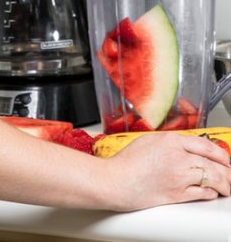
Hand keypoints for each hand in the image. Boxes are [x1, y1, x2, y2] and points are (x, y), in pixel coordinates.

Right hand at [103, 131, 230, 209]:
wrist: (116, 181)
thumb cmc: (127, 162)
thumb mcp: (149, 141)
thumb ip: (170, 142)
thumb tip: (185, 147)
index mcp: (171, 140)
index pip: (206, 145)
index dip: (220, 153)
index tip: (224, 158)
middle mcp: (178, 157)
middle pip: (214, 163)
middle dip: (227, 170)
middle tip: (229, 173)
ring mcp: (179, 176)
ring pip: (213, 178)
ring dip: (224, 184)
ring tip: (226, 186)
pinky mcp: (178, 194)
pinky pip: (203, 193)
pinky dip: (211, 193)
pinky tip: (211, 192)